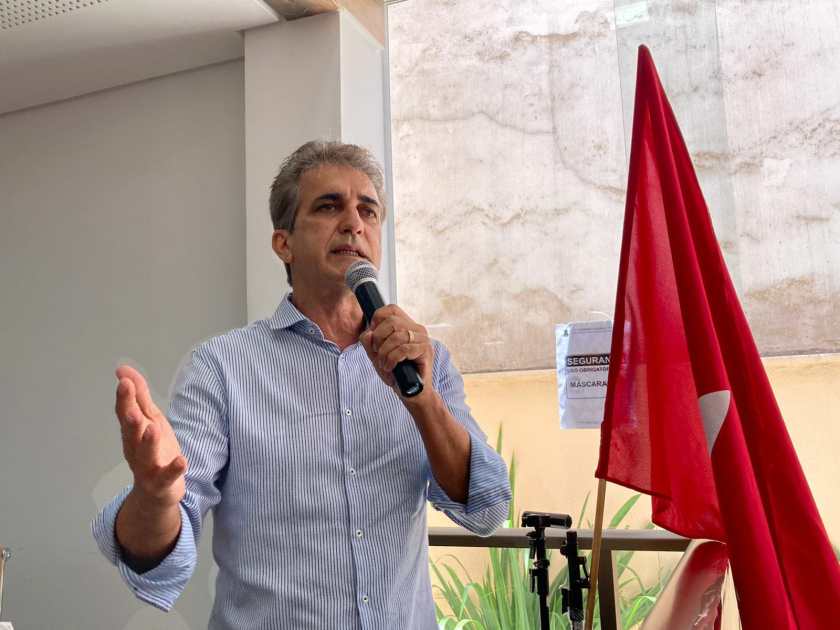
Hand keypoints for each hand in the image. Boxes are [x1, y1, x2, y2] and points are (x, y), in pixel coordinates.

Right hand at [114, 365, 186, 507]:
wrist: (156, 492)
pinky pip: (167, 476)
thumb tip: (123, 370)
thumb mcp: (149, 419)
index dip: (124, 397)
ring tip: (153, 428)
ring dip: (148, 441)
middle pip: (130, 432)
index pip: (125, 412)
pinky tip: (182, 460)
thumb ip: (138, 396)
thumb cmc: (153, 449)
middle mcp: (135, 448)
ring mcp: (147, 467)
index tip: (124, 380)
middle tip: (129, 402)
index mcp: (132, 432)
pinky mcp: (162, 483)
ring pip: (145, 454)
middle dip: (129, 417)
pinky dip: (174, 469)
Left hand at [359, 305, 433, 398]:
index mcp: (407, 326)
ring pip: (397, 336)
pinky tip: (391, 367)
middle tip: (377, 353)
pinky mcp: (426, 351)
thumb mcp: (377, 357)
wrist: (412, 393)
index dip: (378, 317)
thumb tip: (368, 333)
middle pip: (392, 321)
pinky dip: (392, 359)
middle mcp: (417, 330)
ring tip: (384, 364)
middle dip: (379, 338)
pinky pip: (403, 349)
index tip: (373, 334)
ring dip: (385, 353)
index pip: (392, 309)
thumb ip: (370, 343)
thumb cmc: (397, 374)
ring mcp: (423, 340)